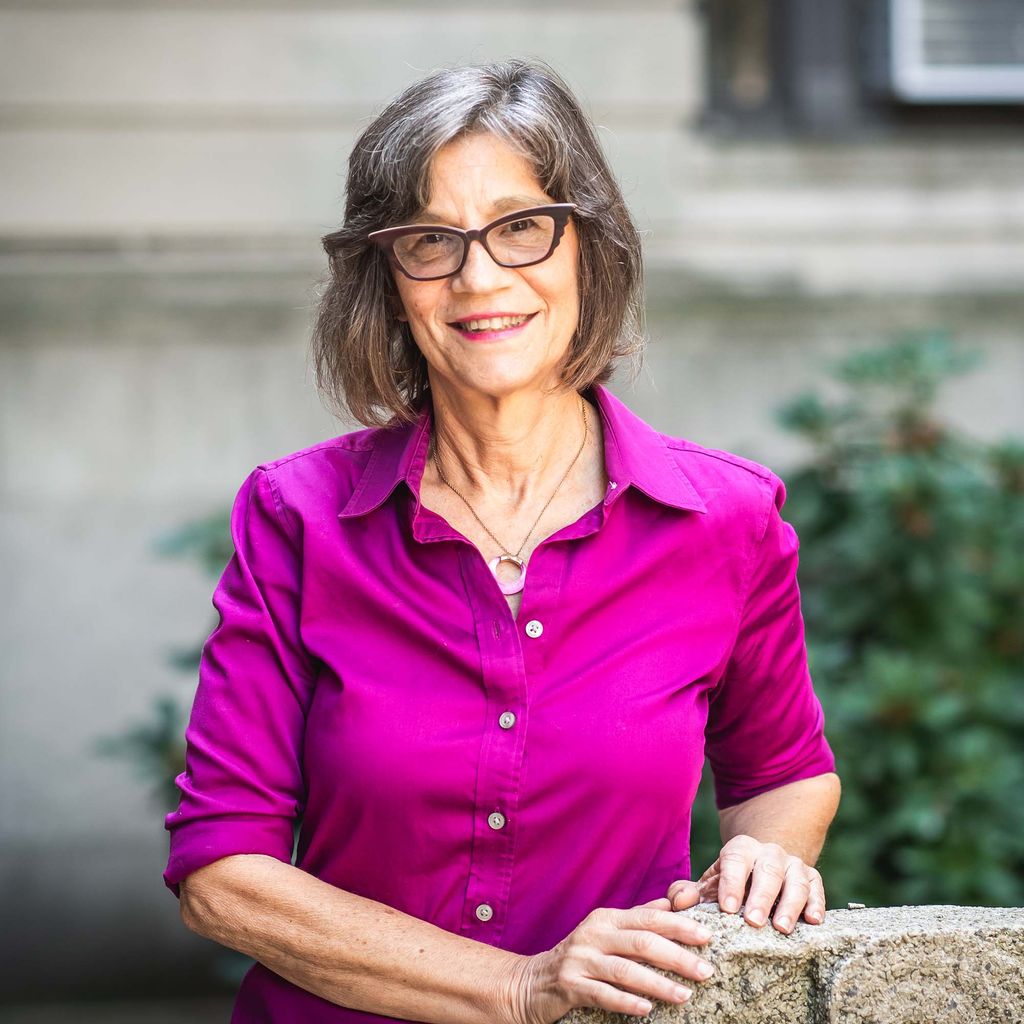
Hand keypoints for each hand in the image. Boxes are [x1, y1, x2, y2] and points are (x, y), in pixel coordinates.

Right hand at [505, 896, 714, 1022]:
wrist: (531, 982)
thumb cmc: (579, 957)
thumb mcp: (606, 932)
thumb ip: (637, 918)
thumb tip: (671, 904)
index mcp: (607, 919)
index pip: (649, 918)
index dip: (679, 926)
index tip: (707, 936)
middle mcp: (594, 934)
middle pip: (641, 942)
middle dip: (677, 956)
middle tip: (705, 971)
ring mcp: (580, 960)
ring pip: (625, 970)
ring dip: (658, 983)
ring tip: (685, 995)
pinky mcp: (570, 986)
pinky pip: (602, 994)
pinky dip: (626, 1001)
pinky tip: (646, 1008)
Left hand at [666, 835, 825, 934]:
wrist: (763, 866)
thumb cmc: (732, 882)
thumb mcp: (710, 884)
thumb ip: (689, 892)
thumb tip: (678, 902)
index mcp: (741, 849)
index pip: (736, 860)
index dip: (731, 883)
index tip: (727, 908)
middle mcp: (769, 853)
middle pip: (768, 870)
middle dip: (761, 896)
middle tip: (753, 921)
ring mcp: (793, 865)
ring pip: (796, 879)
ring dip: (790, 903)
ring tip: (782, 928)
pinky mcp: (812, 878)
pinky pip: (817, 888)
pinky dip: (817, 903)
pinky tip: (813, 921)